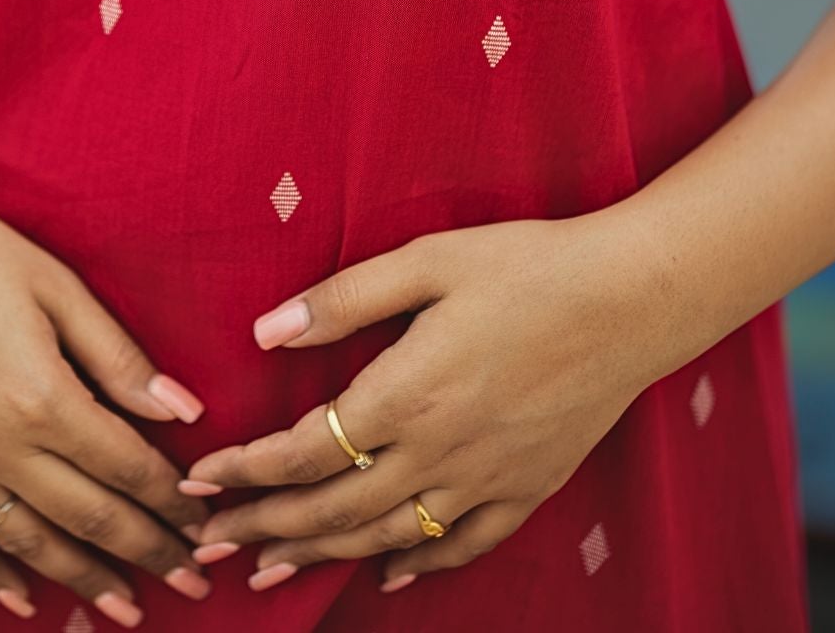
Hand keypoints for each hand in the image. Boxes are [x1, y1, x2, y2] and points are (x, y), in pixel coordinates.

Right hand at [0, 177, 215, 624]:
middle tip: (194, 581)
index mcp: (42, 397)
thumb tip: (183, 412)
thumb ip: (118, 357)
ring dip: (84, 579)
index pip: (126, 466)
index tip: (206, 523)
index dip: (172, 500)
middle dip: (148, 552)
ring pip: (29, 543)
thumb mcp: (56, 286)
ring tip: (128, 608)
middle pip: (89, 516)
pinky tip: (25, 598)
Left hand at [179, 211, 658, 593]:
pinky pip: (462, 546)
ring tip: (267, 570)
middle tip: (209, 543)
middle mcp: (441, 452)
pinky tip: (387, 574)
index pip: (303, 452)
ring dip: (320, 558)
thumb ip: (344, 298)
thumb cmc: (528, 265)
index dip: (245, 472)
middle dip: (264, 529)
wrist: (634, 297)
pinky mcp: (528, 488)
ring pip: (386, 537)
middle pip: (333, 511)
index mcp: (408, 394)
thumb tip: (265, 332)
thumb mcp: (428, 259)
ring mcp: (487, 479)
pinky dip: (417, 565)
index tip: (200, 479)